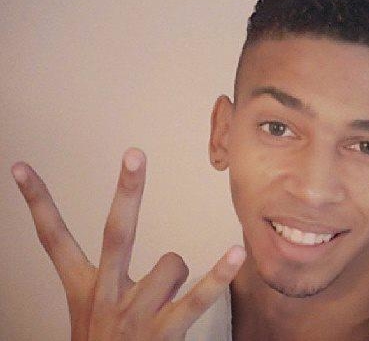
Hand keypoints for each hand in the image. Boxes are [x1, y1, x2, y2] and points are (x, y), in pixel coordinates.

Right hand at [11, 148, 244, 339]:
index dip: (36, 203)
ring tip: (167, 298)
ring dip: (176, 273)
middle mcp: (105, 296)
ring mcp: (134, 314)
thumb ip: (109, 281)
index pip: (52, 240)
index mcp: (84, 289)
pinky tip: (237, 252)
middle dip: (127, 192)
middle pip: (115, 234)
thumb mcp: (90, 314)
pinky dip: (218, 275)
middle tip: (135, 154)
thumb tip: (162, 260)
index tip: (22, 167)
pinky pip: (197, 298)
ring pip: (170, 263)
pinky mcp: (163, 332)